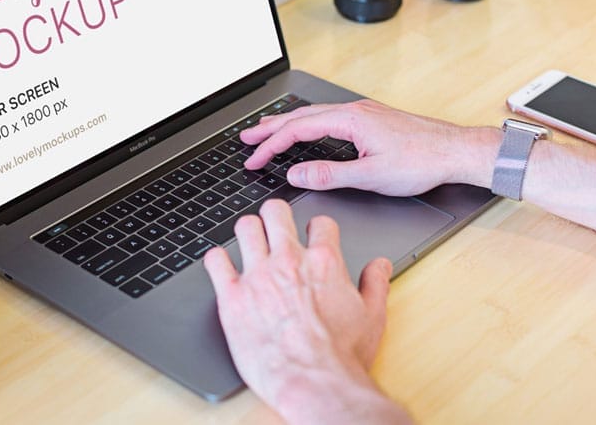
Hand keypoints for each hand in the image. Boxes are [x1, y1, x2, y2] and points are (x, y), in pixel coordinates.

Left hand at [204, 200, 410, 423]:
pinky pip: (216, 261)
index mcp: (323, 262)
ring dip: (248, 232)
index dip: (318, 228)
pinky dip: (217, 260)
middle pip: (276, 212)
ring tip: (249, 241)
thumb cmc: (342, 357)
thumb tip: (379, 265)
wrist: (314, 383)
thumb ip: (375, 284)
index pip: (320, 222)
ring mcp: (258, 276)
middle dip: (276, 215)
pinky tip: (222, 267)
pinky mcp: (233, 298)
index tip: (313, 235)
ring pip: (245, 228)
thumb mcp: (372, 317)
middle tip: (274, 225)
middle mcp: (289, 262)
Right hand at [240, 100, 498, 195]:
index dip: (271, 146)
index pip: (297, 130)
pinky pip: (328, 118)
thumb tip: (295, 174)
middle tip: (245, 137)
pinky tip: (307, 132)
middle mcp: (354, 111)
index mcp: (350, 120)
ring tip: (267, 130)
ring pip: (314, 115)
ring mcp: (363, 113)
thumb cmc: (422, 162)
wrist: (455, 151)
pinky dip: (308, 124)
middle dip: (270, 127)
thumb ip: (329, 175)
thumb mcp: (371, 176)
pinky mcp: (372, 120)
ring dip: (287, 124)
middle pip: (300, 116)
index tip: (253, 160)